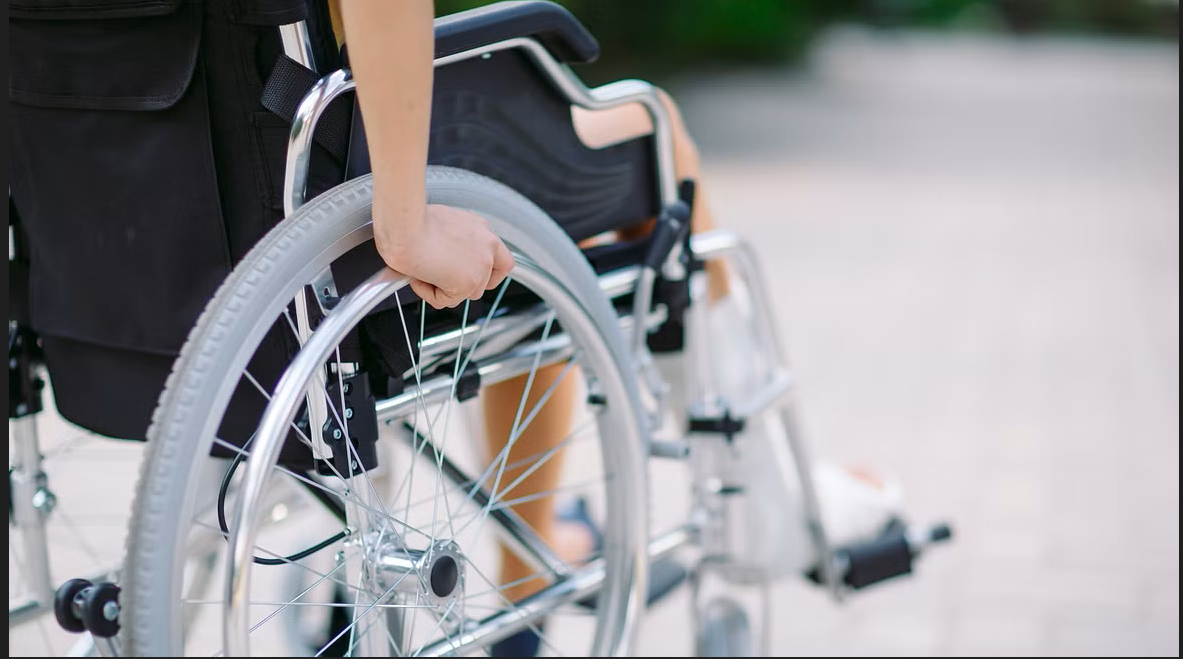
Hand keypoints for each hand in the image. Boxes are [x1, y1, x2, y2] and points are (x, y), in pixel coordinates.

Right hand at [374, 203, 514, 309]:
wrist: (404, 224)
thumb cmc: (411, 219)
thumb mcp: (438, 225)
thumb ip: (450, 243)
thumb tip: (440, 258)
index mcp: (480, 228)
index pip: (500, 258)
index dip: (489, 272)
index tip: (473, 274)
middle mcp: (487, 246)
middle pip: (487, 281)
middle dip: (464, 285)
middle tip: (441, 279)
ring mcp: (481, 266)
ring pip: (466, 293)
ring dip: (443, 288)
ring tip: (422, 272)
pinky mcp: (467, 283)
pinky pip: (445, 300)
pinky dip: (427, 293)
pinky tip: (417, 276)